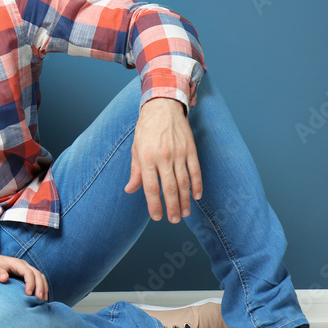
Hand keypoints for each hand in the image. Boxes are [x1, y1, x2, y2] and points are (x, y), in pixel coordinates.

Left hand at [0, 254, 48, 299]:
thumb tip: (5, 278)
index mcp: (17, 263)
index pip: (28, 272)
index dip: (30, 283)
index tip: (28, 294)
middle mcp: (24, 265)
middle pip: (37, 274)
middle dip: (40, 286)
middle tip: (40, 299)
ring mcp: (27, 269)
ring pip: (40, 276)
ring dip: (43, 287)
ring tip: (43, 300)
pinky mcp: (27, 274)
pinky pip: (38, 279)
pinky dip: (42, 287)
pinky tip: (41, 297)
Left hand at [123, 97, 201, 223]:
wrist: (162, 107)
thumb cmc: (146, 129)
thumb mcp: (135, 149)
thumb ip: (135, 171)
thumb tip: (130, 190)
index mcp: (146, 158)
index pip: (150, 187)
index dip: (154, 204)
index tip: (157, 217)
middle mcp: (163, 157)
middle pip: (169, 188)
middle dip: (171, 207)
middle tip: (174, 220)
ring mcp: (179, 153)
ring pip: (184, 182)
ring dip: (184, 200)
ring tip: (184, 213)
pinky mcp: (190, 149)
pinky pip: (195, 170)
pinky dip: (197, 184)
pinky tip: (196, 196)